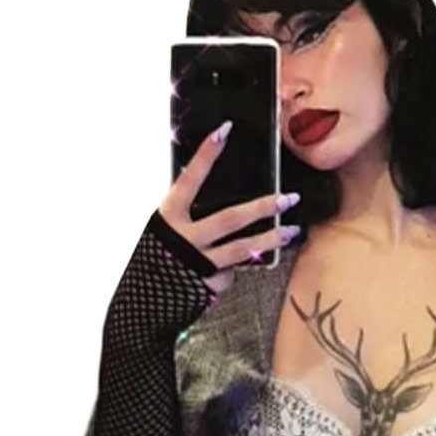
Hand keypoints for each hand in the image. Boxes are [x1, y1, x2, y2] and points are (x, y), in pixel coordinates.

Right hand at [159, 120, 300, 292]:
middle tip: (287, 198)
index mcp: (169, 217)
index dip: (206, 155)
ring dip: (270, 239)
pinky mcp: (211, 283)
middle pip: (230, 218)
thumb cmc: (158, 260)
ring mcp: (200, 262)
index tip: (224, 130)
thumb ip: (190, 218)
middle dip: (262, 207)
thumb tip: (224, 203)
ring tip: (291, 230)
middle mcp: (184, 238)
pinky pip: (232, 270)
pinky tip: (234, 267)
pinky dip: (237, 267)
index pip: (189, 179)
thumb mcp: (166, 232)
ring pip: (242, 249)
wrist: (144, 305)